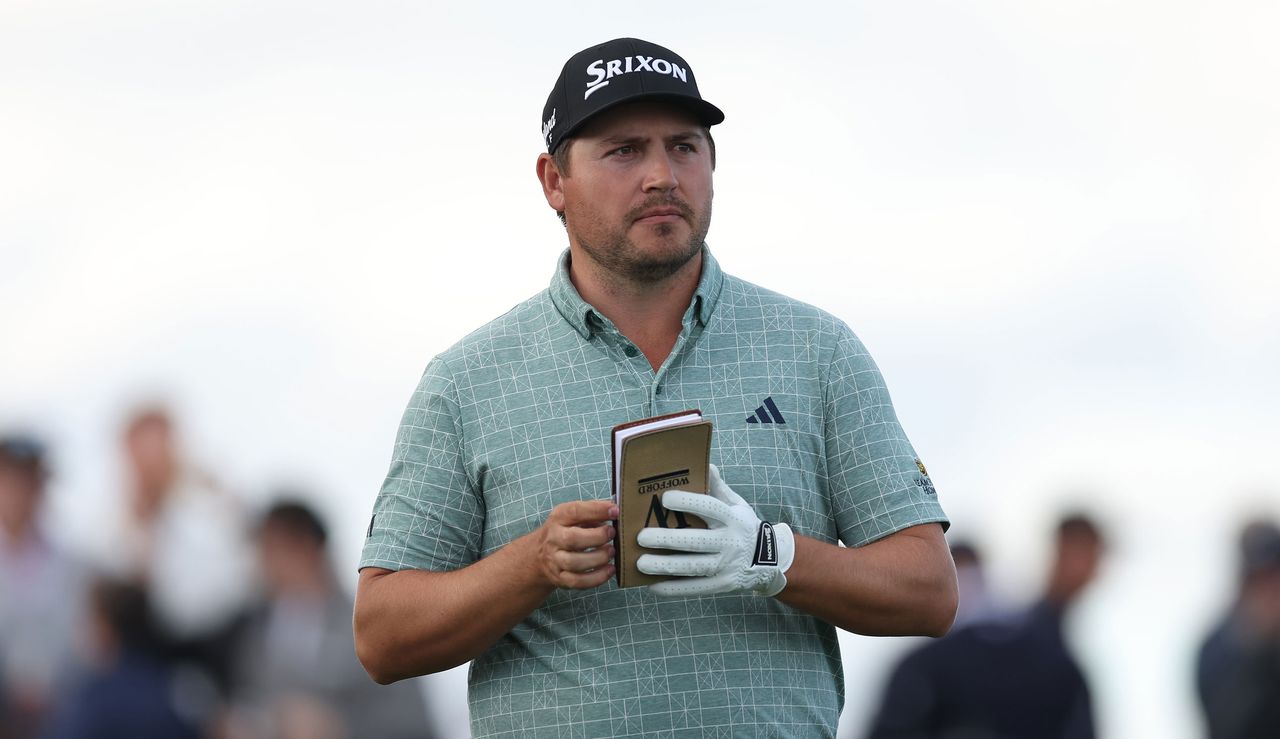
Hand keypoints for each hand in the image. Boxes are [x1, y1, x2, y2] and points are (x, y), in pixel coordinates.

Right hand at [529, 500, 616, 588]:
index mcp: (558, 518)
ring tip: (611, 551)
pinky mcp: (560, 578)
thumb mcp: (573, 516)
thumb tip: (615, 511)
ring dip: (598, 558)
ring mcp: (555, 560)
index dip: (596, 510)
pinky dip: (597, 577)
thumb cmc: (565, 531)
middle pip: (572, 539)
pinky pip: (578, 581)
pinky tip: (609, 569)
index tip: (615, 511)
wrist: (540, 554)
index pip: (575, 511)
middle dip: (597, 537)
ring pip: (575, 563)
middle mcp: (553, 539)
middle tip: (612, 534)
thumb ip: (592, 512)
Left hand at [636, 464, 794, 596]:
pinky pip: (697, 588)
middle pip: (696, 541)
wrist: (769, 559)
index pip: (710, 507)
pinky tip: (653, 586)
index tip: (664, 498)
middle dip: (668, 539)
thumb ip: (718, 487)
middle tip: (641, 537)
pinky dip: (675, 588)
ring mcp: (727, 566)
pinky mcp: (723, 585)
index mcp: (733, 518)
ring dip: (666, 566)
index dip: (688, 502)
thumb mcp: (737, 504)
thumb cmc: (742, 526)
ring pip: (694, 567)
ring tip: (641, 563)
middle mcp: (731, 542)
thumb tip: (705, 465)